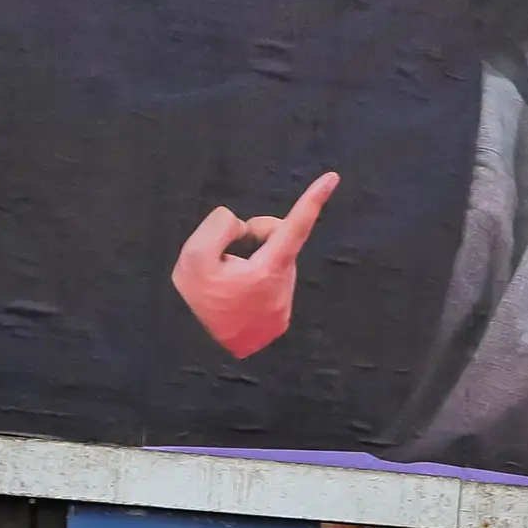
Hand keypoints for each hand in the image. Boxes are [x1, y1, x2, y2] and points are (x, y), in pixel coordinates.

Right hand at [171, 171, 337, 358]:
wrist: (194, 350)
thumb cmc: (197, 300)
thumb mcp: (195, 255)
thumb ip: (220, 226)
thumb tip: (241, 226)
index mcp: (268, 270)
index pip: (295, 226)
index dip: (313, 199)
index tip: (333, 178)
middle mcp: (284, 287)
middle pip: (276, 239)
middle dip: (253, 236)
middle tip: (225, 254)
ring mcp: (284, 305)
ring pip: (272, 260)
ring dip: (251, 260)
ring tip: (227, 281)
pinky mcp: (280, 318)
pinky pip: (270, 281)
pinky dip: (253, 280)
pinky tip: (235, 295)